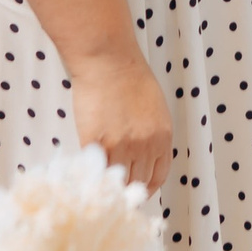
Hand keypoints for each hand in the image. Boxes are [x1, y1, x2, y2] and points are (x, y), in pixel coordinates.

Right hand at [69, 46, 173, 193]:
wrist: (108, 60)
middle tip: (115, 189)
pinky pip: (96, 167)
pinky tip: (88, 170)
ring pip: (116, 179)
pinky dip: (92, 171)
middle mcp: (145, 146)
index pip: (159, 175)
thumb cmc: (129, 76)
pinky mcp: (97, 142)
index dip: (148, 187)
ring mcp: (121, 146)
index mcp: (163, 136)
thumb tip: (141, 156)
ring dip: (108, 182)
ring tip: (99, 182)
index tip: (138, 190)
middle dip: (127, 187)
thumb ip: (151, 134)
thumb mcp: (154, 108)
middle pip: (138, 181)